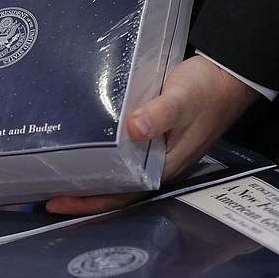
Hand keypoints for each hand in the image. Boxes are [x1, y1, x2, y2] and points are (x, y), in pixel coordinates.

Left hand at [45, 55, 259, 214]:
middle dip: (84, 195)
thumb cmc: (208, 88)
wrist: (229, 76)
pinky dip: (106, 160)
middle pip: (117, 189)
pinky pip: (127, 157)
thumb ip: (160, 113)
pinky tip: (91, 152)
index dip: (90, 200)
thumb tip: (134, 128)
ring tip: (62, 178)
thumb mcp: (183, 98)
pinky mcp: (158, 137)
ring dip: (94, 178)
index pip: (121, 193)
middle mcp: (161, 164)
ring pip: (120, 175)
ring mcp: (160, 152)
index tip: (58, 201)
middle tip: (49, 196)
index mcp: (166, 165)